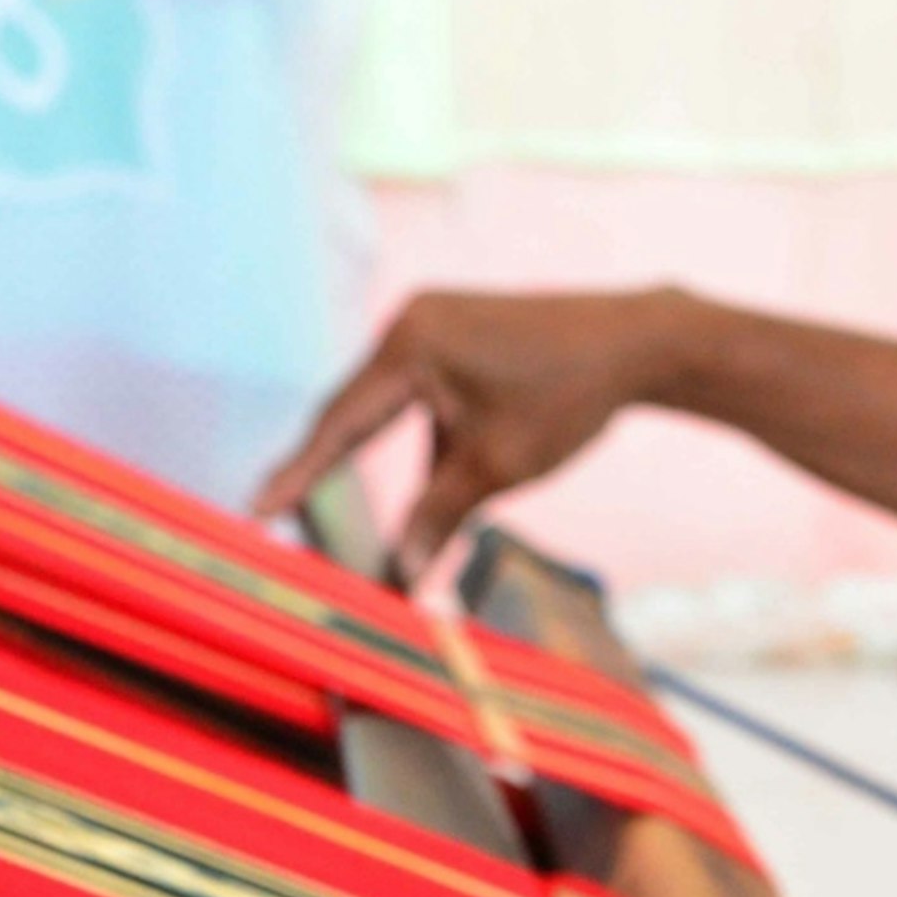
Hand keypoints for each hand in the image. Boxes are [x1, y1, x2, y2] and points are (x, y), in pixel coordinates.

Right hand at [251, 288, 698, 576]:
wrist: (636, 343)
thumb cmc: (568, 399)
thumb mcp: (495, 469)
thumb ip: (436, 517)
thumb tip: (398, 576)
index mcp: (411, 346)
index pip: (341, 423)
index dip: (299, 473)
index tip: (259, 509)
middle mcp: (410, 322)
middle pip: (355, 412)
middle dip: (330, 472)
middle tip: (290, 520)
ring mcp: (432, 321)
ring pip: (387, 407)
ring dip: (385, 462)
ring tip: (384, 517)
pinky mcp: (454, 331)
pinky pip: (416, 393)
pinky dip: (419, 441)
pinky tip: (443, 481)